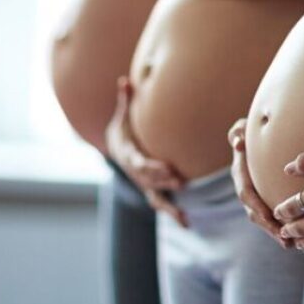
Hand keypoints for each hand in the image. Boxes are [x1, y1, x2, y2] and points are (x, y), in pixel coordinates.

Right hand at [106, 77, 187, 226]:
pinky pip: (162, 205)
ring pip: (155, 198)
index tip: (166, 168)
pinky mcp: (152, 191)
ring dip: (169, 206)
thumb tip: (125, 80)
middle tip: (179, 181)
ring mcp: (144, 185)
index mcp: (127, 156)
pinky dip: (173, 214)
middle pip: (148, 181)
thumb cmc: (123, 131)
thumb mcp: (121, 117)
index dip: (151, 167)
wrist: (116, 151)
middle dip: (163, 182)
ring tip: (183, 216)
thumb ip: (124, 100)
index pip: (139, 164)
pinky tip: (187, 224)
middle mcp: (135, 174)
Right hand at [227, 119, 290, 248]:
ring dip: (277, 233)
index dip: (255, 206)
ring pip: (264, 219)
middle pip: (255, 213)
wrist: (255, 137)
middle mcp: (246, 188)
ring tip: (293, 245)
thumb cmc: (249, 131)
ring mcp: (256, 196)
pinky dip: (283, 227)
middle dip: (269, 228)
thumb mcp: (241, 128)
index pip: (246, 194)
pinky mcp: (266, 199)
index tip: (267, 217)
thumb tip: (238, 143)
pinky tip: (298, 237)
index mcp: (240, 174)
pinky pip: (273, 217)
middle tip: (285, 239)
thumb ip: (237, 132)